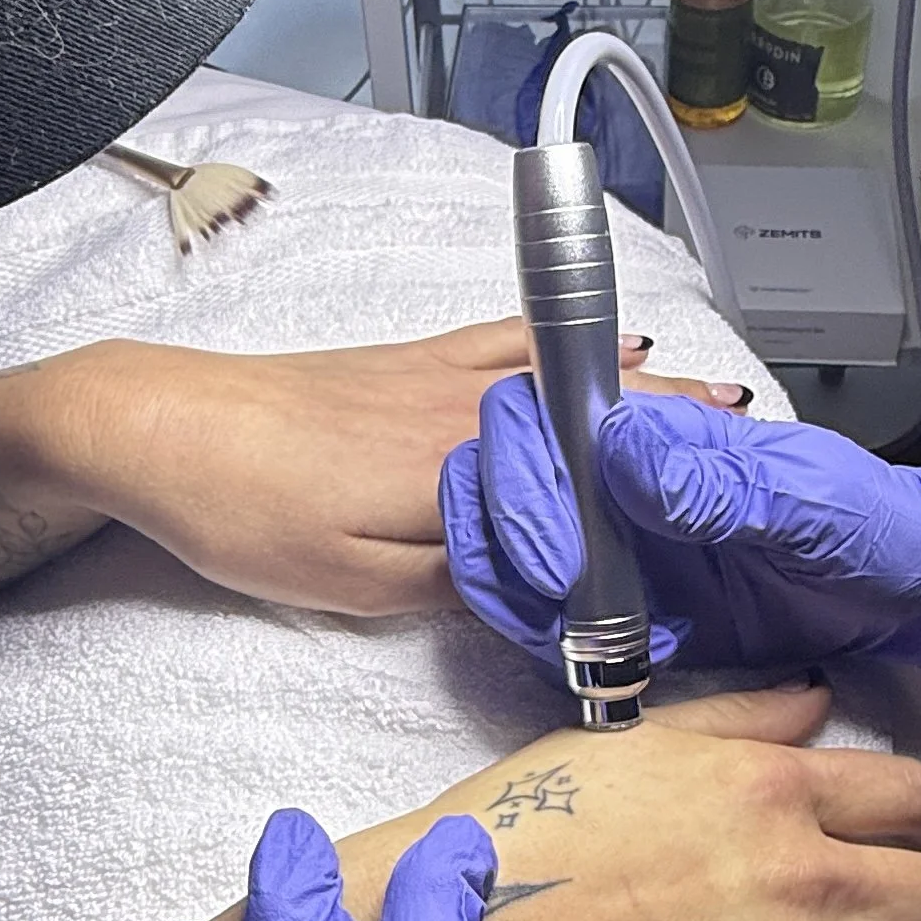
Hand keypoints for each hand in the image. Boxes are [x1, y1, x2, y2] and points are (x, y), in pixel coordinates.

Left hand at [52, 324, 746, 616]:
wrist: (156, 426)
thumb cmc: (244, 510)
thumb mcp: (357, 583)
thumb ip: (465, 579)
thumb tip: (556, 581)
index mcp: (466, 465)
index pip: (598, 471)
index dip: (675, 482)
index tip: (744, 495)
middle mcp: (468, 407)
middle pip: (602, 413)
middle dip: (687, 428)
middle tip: (765, 444)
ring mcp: (441, 375)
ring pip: (570, 375)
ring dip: (650, 385)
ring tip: (722, 397)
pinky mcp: (409, 361)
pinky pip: (515, 343)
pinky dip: (575, 343)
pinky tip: (619, 337)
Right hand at [443, 387, 920, 693]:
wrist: (919, 596)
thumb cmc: (878, 531)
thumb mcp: (812, 501)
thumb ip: (719, 480)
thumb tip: (622, 447)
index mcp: (659, 434)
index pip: (539, 412)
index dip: (521, 469)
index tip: (553, 542)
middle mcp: (620, 482)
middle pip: (498, 476)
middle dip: (506, 533)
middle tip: (559, 590)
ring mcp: (612, 545)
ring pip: (501, 546)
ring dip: (510, 588)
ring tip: (573, 628)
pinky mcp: (619, 609)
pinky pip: (537, 614)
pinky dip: (540, 636)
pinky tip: (592, 656)